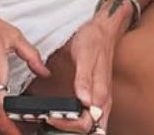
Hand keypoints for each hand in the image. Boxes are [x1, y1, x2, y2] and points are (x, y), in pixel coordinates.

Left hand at [39, 17, 118, 133]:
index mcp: (102, 94)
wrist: (101, 29)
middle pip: (88, 127)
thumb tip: (85, 100)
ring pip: (88, 123)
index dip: (70, 124)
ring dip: (71, 124)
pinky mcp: (93, 95)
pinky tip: (64, 115)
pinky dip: (74, 118)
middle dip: (69, 127)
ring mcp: (98, 98)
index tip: (54, 117)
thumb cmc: (95, 40)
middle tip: (50, 119)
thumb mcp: (86, 57)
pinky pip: (86, 114)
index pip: (88, 122)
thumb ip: (85, 80)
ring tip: (53, 118)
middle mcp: (102, 100)